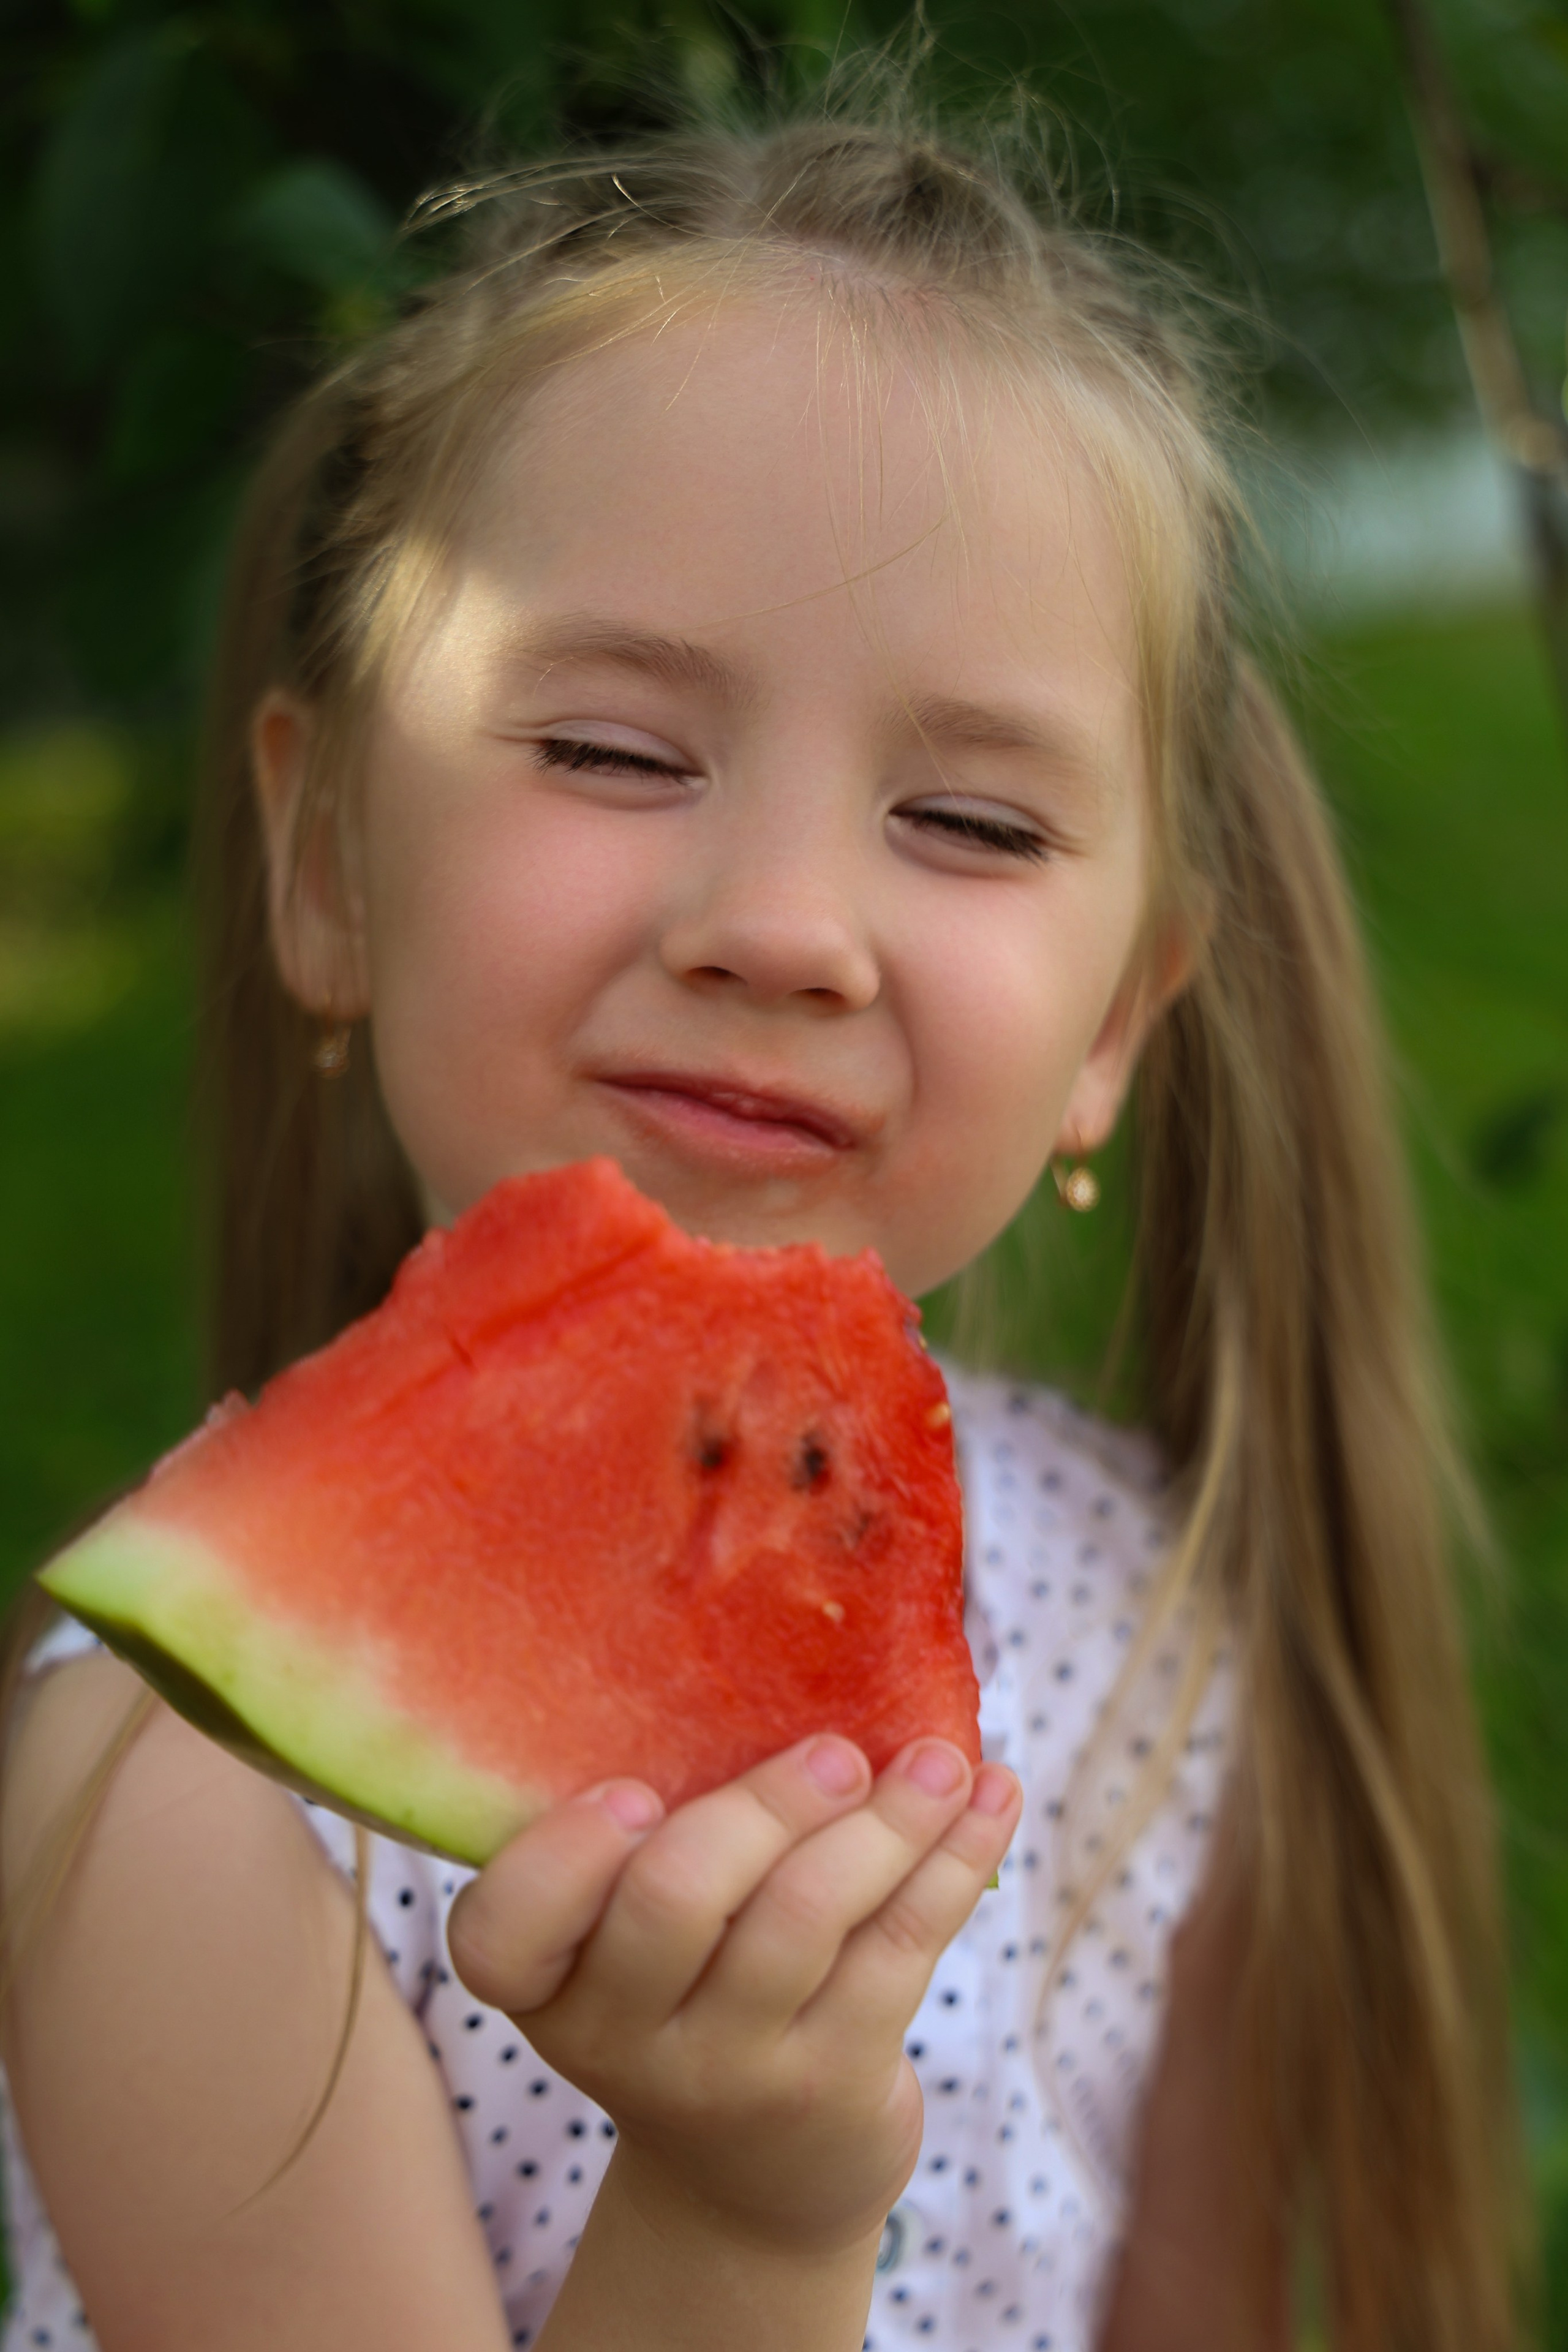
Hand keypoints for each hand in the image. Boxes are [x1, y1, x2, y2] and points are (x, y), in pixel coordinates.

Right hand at [448, 1736, 1019, 2259]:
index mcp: (546, 1983)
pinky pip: (902, 1947)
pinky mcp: (834, 2083)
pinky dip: (956, 1857)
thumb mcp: (631, 1944)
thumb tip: (759, 1646)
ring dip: (889, 1820)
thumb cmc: (687, 1996)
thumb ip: (658, 1836)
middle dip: (765, 1806)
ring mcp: (730, 2069)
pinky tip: (993, 1796)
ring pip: (808, 1915)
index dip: (561, 1859)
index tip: (632, 1790)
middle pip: (676, 1897)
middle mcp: (620, 2037)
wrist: (754, 2185)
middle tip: (836, 1754)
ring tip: (942, 1759)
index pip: (502, 1933)